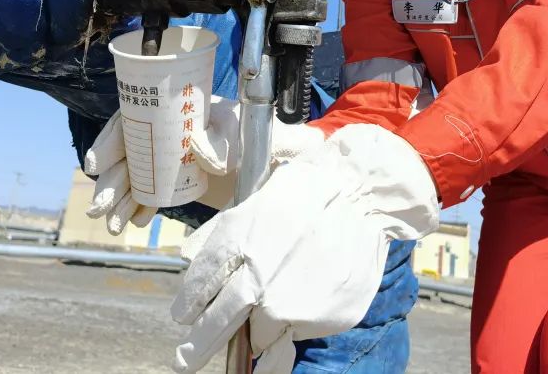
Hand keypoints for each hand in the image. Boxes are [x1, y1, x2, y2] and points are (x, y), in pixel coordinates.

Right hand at [84, 96, 240, 232]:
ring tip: (112, 226)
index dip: (109, 141)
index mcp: (171, 111)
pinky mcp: (174, 182)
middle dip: (110, 182)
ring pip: (134, 179)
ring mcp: (167, 160)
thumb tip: (193, 148)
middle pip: (127, 156)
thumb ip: (218, 141)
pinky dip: (141, 209)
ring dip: (119, 202)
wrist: (262, 162)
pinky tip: (138, 222)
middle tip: (99, 208)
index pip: (132, 120)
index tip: (95, 164)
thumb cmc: (249, 136)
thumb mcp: (237, 132)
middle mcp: (163, 135)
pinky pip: (150, 195)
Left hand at [169, 125, 438, 373]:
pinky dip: (294, 324)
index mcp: (236, 245)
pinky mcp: (319, 319)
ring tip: (265, 318)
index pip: (199, 289)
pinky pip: (296, 332)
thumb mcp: (256, 196)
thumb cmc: (309, 190)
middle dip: (196, 347)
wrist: (363, 197)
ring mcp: (288, 305)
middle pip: (215, 327)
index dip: (188, 305)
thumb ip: (220, 230)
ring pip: (258, 336)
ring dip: (256, 330)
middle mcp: (256, 281)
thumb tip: (187, 256)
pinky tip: (305, 299)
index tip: (184, 316)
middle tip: (185, 360)